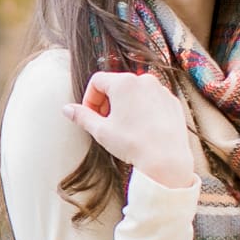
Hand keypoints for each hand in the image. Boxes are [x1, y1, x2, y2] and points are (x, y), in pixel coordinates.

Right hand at [61, 71, 196, 187]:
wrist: (165, 159)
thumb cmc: (133, 143)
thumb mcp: (100, 130)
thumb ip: (82, 116)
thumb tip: (67, 109)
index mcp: (123, 82)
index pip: (97, 81)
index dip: (89, 98)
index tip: (90, 115)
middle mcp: (144, 80)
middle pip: (116, 84)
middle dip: (107, 101)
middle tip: (105, 122)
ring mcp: (160, 90)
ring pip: (135, 91)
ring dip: (125, 104)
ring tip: (124, 126)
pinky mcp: (172, 101)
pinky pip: (152, 99)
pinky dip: (143, 109)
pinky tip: (141, 128)